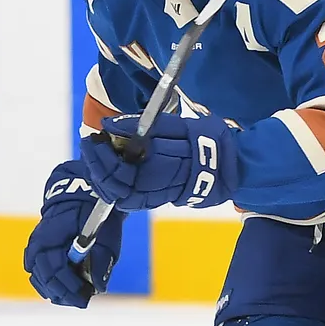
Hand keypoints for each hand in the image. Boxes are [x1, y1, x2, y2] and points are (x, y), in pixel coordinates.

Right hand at [23, 160, 123, 307]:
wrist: (80, 197)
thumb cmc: (94, 215)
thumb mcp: (105, 235)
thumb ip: (101, 260)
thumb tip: (98, 288)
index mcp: (49, 236)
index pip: (54, 270)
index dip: (69, 287)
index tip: (85, 296)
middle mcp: (37, 245)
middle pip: (45, 279)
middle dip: (64, 293)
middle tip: (82, 301)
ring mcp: (35, 249)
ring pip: (40, 280)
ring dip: (57, 292)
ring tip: (76, 298)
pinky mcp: (38, 253)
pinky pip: (40, 275)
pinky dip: (51, 286)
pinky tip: (64, 292)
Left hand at [80, 113, 237, 211]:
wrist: (233, 167)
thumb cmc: (208, 140)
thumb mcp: (178, 125)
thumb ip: (142, 126)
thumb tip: (110, 126)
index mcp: (165, 167)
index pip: (123, 169)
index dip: (103, 157)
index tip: (94, 138)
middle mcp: (159, 186)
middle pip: (118, 186)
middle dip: (98, 167)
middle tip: (91, 145)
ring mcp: (160, 196)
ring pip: (121, 195)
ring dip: (103, 179)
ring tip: (96, 157)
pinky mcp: (160, 200)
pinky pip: (131, 200)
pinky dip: (115, 187)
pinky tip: (108, 172)